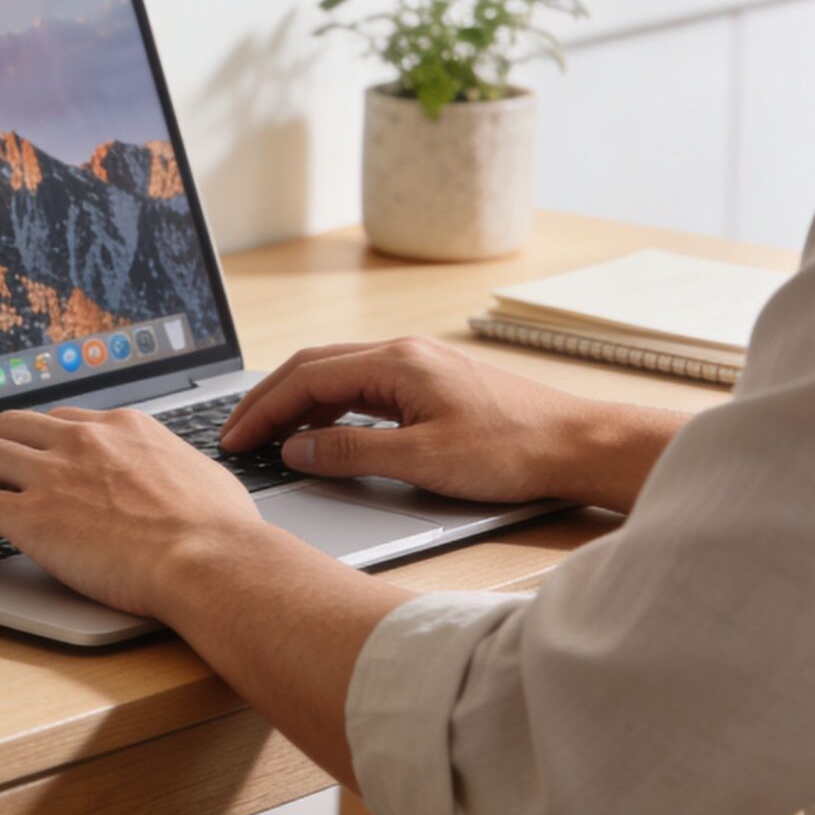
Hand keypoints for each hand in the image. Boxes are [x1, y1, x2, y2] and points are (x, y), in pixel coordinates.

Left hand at [0, 407, 275, 617]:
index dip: (30, 438)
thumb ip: (172, 469)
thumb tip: (177, 480)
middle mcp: (82, 441)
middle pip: (7, 425)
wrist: (212, 560)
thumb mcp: (200, 476)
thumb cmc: (221, 534)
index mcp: (123, 428)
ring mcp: (53, 475)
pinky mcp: (31, 516)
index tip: (19, 455)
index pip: (58, 421)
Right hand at [216, 336, 683, 512]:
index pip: (306, 377)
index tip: (234, 438)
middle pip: (314, 367)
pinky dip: (329, 408)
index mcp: (396, 362)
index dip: (262, 410)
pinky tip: (322, 434)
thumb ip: (351, 453)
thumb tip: (296, 450)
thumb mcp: (423, 461)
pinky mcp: (431, 384)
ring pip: (337, 376)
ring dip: (297, 403)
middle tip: (236, 435)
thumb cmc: (513, 450)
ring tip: (268, 438)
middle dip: (268, 400)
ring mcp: (418, 366)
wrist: (580, 444)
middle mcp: (403, 353)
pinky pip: (362, 388)